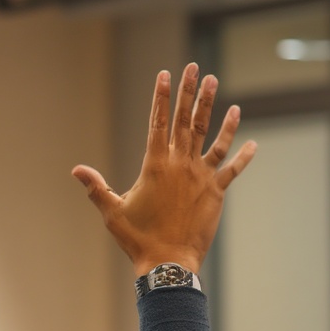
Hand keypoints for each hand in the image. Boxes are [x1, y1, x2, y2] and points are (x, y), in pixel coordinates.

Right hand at [73, 63, 256, 276]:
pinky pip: (232, 170)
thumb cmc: (138, 239)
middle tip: (196, 68)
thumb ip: (96, 188)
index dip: (161, 96)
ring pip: (210, 137)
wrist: (169, 262)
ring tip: (217, 86)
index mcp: (155, 165)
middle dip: (189, 92)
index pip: (157, 122)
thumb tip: (76, 170)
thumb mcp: (112, 212)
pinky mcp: (217, 193)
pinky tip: (252, 143)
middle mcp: (180, 165)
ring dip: (214, 110)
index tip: (165, 74)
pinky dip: (243, 156)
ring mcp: (201, 177)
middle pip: (184, 121)